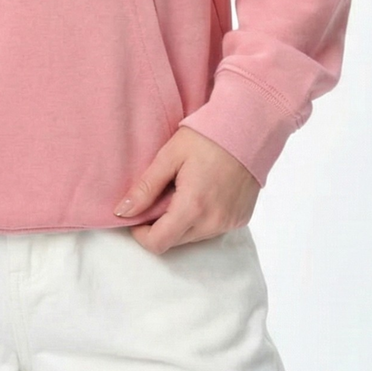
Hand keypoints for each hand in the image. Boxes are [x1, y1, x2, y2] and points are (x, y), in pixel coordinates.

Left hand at [114, 125, 260, 252]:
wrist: (249, 128)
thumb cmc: (206, 137)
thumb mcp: (169, 156)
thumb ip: (145, 187)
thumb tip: (122, 211)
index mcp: (192, 207)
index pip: (158, 243)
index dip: (141, 234)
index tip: (137, 214)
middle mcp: (213, 222)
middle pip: (175, 241)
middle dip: (160, 225)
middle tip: (160, 195)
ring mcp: (229, 223)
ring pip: (193, 236)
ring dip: (181, 222)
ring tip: (182, 190)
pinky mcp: (240, 219)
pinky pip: (212, 229)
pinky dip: (201, 218)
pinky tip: (201, 192)